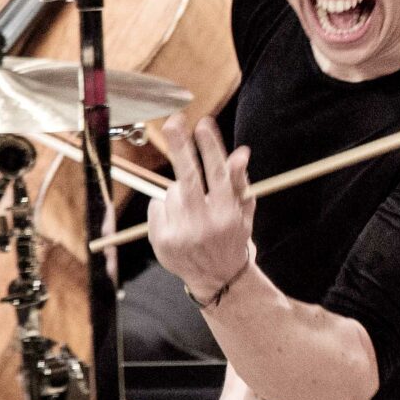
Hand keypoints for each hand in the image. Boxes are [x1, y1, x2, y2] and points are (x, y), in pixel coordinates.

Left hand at [149, 114, 254, 303]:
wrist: (218, 278)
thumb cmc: (232, 237)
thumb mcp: (243, 212)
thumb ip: (240, 182)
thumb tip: (240, 152)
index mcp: (227, 214)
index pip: (218, 175)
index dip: (210, 148)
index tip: (203, 124)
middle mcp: (204, 223)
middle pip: (188, 177)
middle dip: (181, 147)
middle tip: (173, 121)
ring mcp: (181, 232)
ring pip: (171, 191)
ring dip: (179, 192)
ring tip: (191, 212)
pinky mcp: (162, 239)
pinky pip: (157, 205)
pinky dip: (165, 208)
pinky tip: (178, 222)